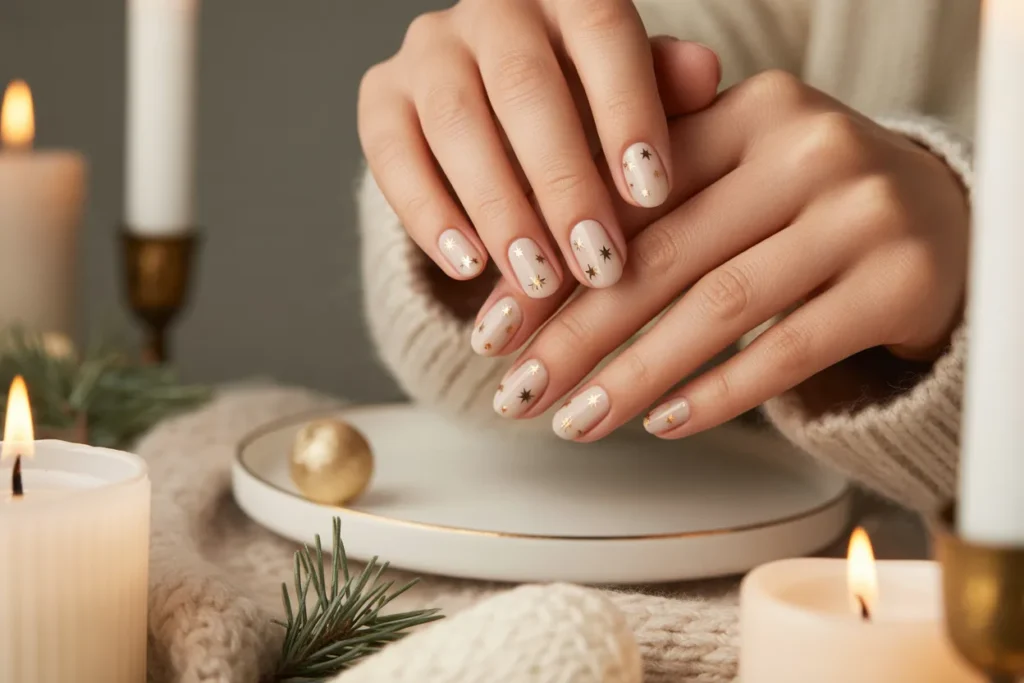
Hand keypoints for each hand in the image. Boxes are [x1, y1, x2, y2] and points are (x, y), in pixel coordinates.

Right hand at [357, 0, 719, 296]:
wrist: (506, 118)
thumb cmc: (592, 110)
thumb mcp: (638, 100)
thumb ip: (667, 90)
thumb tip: (705, 74)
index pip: (601, 33)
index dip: (627, 111)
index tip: (652, 195)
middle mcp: (492, 9)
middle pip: (523, 86)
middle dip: (563, 182)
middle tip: (597, 263)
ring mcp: (429, 50)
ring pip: (456, 123)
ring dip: (500, 209)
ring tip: (540, 279)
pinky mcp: (380, 97)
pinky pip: (392, 155)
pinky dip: (429, 215)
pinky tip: (470, 268)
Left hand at [485, 70, 967, 440]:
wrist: (939, 216)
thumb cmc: (805, 201)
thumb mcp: (734, 171)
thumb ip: (645, 198)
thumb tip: (521, 281)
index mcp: (747, 109)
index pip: (627, 197)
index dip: (551, 267)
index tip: (493, 330)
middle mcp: (807, 148)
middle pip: (663, 255)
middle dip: (575, 334)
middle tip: (515, 391)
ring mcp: (860, 214)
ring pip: (719, 306)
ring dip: (634, 376)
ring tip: (574, 421)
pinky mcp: (898, 282)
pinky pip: (789, 350)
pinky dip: (719, 393)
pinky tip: (664, 423)